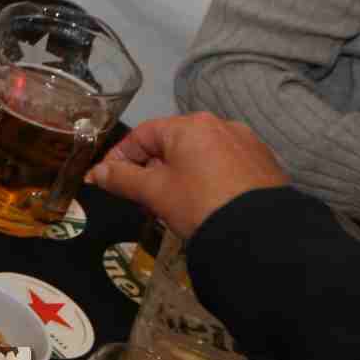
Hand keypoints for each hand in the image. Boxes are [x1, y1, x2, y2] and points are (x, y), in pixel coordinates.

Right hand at [85, 112, 287, 238]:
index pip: (142, 134)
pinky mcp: (264, 163)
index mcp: (190, 125)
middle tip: (142, 198)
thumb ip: (122, 179)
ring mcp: (246, 143)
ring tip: (173, 205)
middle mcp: (220, 125)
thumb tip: (95, 172)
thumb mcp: (155, 192)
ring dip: (179, 176)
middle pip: (172, 144)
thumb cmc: (200, 204)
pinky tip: (205, 204)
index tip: (107, 178)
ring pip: (199, 156)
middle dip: (152, 169)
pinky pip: (224, 166)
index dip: (120, 157)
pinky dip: (207, 180)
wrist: (262, 234)